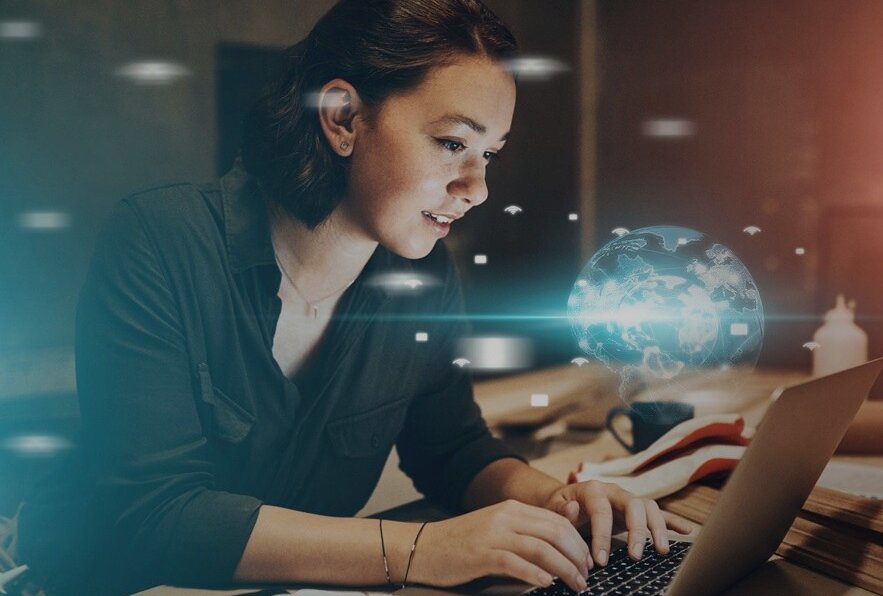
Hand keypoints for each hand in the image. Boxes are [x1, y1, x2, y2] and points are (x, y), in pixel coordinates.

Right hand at [413, 499, 591, 591]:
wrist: (423, 547)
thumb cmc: (461, 544)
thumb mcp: (496, 529)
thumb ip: (525, 532)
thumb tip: (561, 545)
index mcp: (512, 509)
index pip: (557, 521)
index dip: (578, 541)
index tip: (587, 561)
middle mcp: (505, 517)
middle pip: (555, 532)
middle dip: (577, 556)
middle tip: (586, 576)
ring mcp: (493, 535)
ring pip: (542, 548)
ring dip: (565, 569)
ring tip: (575, 584)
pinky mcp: (482, 554)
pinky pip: (516, 563)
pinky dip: (536, 574)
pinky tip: (547, 583)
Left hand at [542, 480, 692, 566]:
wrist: (565, 498)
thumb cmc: (560, 505)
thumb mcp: (553, 506)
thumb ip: (560, 509)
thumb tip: (571, 508)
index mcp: (593, 489)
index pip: (601, 511)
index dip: (602, 535)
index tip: (600, 560)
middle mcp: (615, 491)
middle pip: (634, 505)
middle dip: (637, 531)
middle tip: (635, 556)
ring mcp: (628, 500)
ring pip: (650, 508)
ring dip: (658, 528)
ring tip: (661, 550)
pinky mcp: (637, 510)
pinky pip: (659, 513)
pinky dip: (673, 521)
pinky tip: (687, 531)